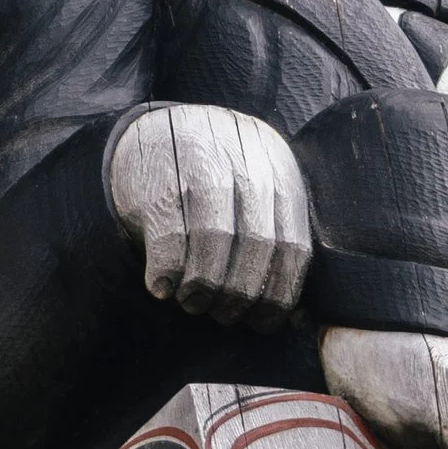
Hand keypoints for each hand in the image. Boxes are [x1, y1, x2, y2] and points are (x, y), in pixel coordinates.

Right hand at [106, 104, 311, 321]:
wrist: (154, 126)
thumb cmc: (213, 174)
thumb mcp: (256, 188)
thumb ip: (275, 235)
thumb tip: (294, 318)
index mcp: (280, 171)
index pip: (292, 245)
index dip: (279, 293)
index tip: (263, 322)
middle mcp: (246, 163)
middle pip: (256, 244)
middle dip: (240, 293)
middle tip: (224, 315)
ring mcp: (200, 165)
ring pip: (213, 238)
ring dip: (203, 285)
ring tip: (193, 303)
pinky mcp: (158, 177)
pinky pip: (169, 235)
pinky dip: (168, 271)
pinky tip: (161, 287)